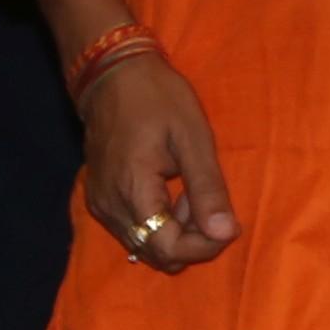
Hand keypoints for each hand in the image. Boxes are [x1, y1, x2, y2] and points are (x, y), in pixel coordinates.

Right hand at [81, 53, 239, 272]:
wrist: (113, 75)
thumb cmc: (158, 99)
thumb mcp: (193, 138)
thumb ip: (207, 189)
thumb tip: (225, 234)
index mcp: (131, 190)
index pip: (167, 248)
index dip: (203, 246)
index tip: (229, 224)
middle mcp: (109, 207)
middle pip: (156, 254)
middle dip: (193, 239)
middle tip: (208, 202)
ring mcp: (100, 205)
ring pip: (146, 245)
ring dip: (177, 231)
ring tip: (190, 191)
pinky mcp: (100, 200)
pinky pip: (135, 230)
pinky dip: (160, 222)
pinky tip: (172, 192)